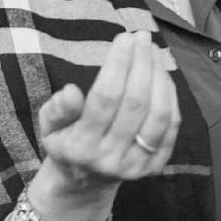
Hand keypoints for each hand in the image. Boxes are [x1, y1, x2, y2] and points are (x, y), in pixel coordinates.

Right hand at [29, 31, 180, 220]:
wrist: (84, 184)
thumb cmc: (65, 144)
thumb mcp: (49, 127)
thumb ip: (57, 109)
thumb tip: (71, 91)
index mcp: (81, 147)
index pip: (105, 98)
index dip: (118, 64)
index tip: (123, 38)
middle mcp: (111, 158)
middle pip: (135, 103)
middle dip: (141, 63)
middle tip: (142, 37)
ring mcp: (137, 164)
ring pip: (159, 114)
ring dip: (160, 77)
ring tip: (153, 52)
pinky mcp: (155, 166)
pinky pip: (171, 126)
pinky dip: (170, 96)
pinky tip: (162, 74)